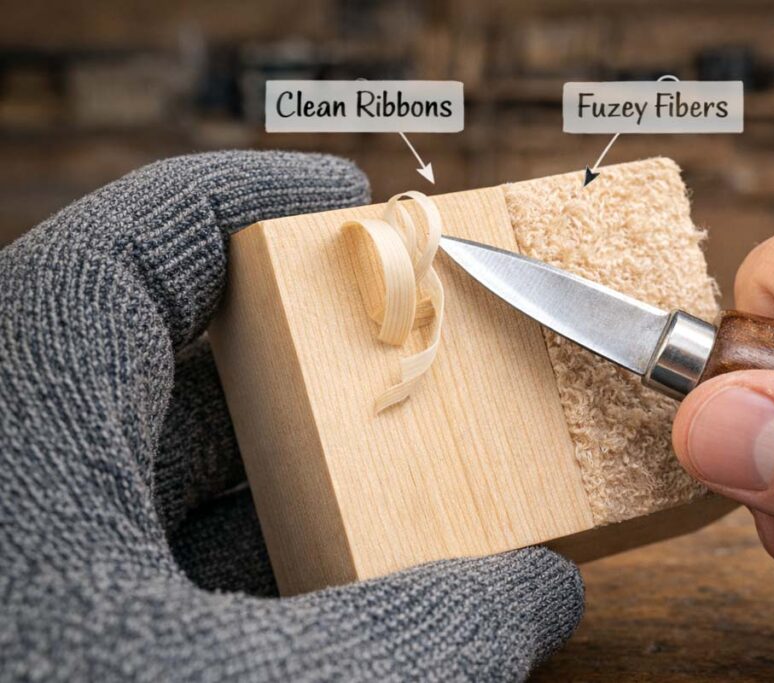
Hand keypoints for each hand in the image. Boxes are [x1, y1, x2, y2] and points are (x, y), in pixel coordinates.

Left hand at [0, 152, 581, 680]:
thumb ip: (427, 638)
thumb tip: (549, 598)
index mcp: (24, 424)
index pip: (138, 244)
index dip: (250, 199)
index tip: (351, 201)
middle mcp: (14, 465)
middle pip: (173, 362)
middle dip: (303, 365)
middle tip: (412, 368)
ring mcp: (27, 543)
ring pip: (169, 472)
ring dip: (290, 482)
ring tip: (400, 499)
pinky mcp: (47, 609)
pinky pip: (154, 555)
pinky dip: (250, 566)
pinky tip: (336, 602)